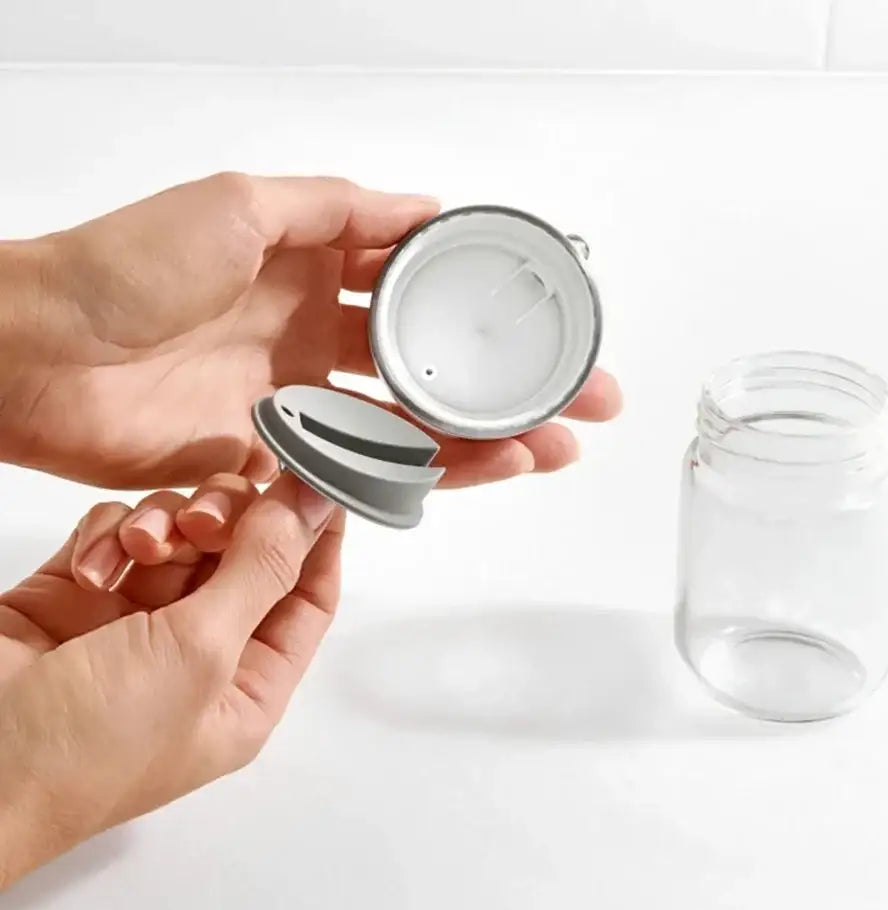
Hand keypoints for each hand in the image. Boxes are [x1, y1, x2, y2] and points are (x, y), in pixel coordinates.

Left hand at [0, 172, 621, 489]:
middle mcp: (314, 340)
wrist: (43, 356)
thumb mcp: (241, 207)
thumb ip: (337, 210)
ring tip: (554, 444)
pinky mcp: (279, 457)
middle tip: (582, 396)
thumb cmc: (125, 269)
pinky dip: (427, 473)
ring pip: (413, 425)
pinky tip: (486, 470)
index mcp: (311, 271)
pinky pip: (365, 468)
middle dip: (511, 383)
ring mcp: (301, 402)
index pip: (421, 292)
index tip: (543, 319)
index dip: (484, 306)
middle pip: (433, 367)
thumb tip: (421, 209)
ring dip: (488, 436)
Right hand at [0, 473, 342, 887]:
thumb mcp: (201, 653)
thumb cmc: (89, 744)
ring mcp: (136, 622)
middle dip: (231, 523)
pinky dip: (109, 536)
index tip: (320, 480)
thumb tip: (316, 507)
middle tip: (203, 519)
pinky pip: (117, 533)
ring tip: (136, 552)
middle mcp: (199, 653)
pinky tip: (91, 570)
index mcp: (247, 686)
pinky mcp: (77, 595)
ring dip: (164, 528)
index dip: (318, 540)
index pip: (306, 599)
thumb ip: (262, 570)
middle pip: (245, 555)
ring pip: (181, 535)